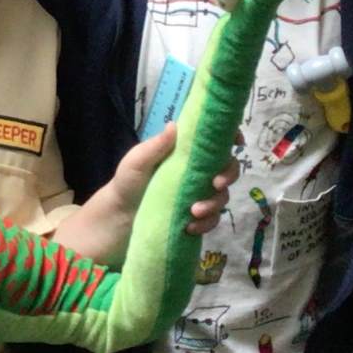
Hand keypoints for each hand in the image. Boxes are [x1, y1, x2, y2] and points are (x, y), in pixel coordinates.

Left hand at [52, 124, 234, 263]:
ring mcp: (197, 195)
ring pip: (222, 196)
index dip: (230, 136)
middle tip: (216, 183)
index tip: (236, 141)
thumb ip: (155, 146)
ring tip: (193, 212)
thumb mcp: (135, 163)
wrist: (116, 222)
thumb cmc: (125, 186)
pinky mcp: (195, 218)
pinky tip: (189, 227)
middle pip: (227, 167)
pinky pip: (212, 220)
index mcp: (183, 153)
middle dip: (228, 175)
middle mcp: (194, 172)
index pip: (213, 140)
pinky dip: (206, 223)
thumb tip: (175, 125)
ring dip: (214, 203)